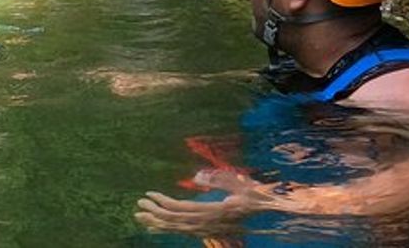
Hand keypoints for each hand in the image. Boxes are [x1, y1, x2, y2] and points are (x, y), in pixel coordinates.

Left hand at [135, 170, 276, 233]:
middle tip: (138, 206)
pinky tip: (156, 228)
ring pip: (177, 228)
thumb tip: (198, 177)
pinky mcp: (207, 229)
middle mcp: (207, 222)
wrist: (269, 214)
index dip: (163, 203)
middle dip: (155, 213)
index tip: (148, 195)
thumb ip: (222, 181)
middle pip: (175, 220)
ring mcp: (207, 228)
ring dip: (158, 223)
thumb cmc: (255, 196)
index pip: (181, 208)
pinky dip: (168, 229)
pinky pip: (183, 232)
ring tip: (141, 217)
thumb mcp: (241, 185)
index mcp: (212, 211)